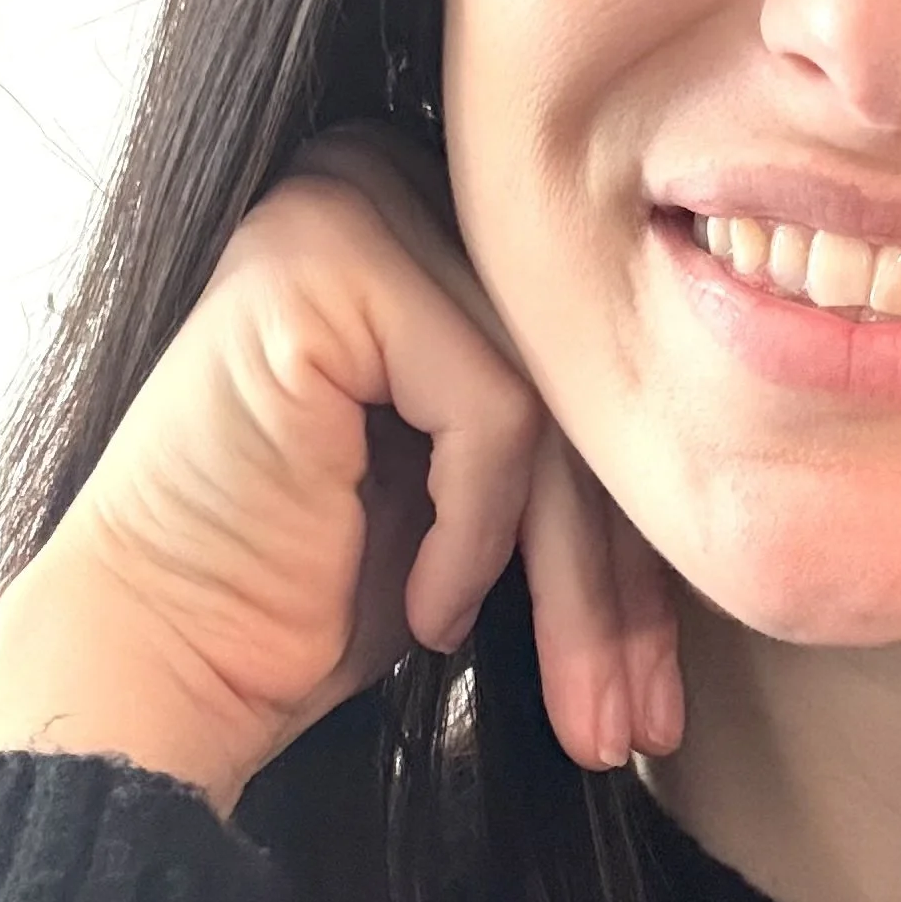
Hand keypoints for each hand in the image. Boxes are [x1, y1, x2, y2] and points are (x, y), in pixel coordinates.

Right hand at [0, 119, 679, 816]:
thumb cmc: (306, 590)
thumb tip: (743, 469)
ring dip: (575, 587)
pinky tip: (428, 616)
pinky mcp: (325, 261)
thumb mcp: (482, 498)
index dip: (635, 535)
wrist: (157, 658)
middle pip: (579, 383)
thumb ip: (580, 439)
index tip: (655, 690)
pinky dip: (475, 532)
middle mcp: (389, 174)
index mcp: (433, 212)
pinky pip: (492, 406)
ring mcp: (348, 200)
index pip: (588, 368)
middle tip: (641, 726)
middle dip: (621, 581)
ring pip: (555, 403)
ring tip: (582, 715)